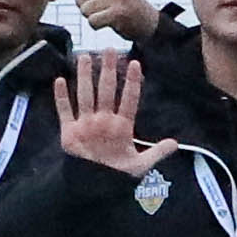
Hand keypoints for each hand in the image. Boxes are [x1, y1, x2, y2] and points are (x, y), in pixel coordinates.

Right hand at [54, 48, 151, 177]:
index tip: (135, 64)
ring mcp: (86, 124)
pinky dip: (61, 97)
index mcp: (121, 126)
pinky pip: (64, 111)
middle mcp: (103, 120)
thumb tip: (175, 143)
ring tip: (86, 57)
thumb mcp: (140, 165)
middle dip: (108, 70)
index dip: (132, 82)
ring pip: (86, 95)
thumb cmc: (116, 175)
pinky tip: (60, 80)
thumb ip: (156, 153)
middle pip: (106, 91)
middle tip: (109, 50)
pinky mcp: (70, 132)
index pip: (129, 99)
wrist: (94, 187)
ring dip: (86, 77)